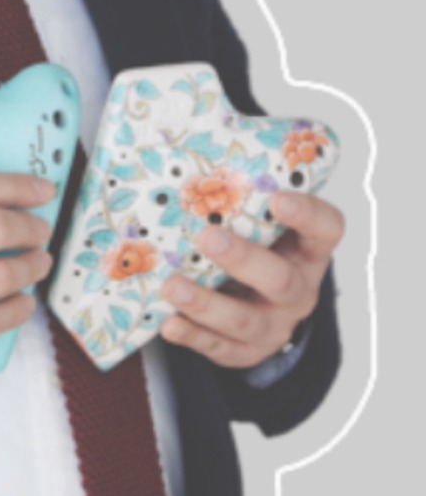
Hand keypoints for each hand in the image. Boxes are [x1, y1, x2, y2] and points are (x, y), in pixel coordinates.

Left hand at [158, 189, 344, 368]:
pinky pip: (220, 348)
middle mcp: (299, 289)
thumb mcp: (259, 222)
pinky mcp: (246, 351)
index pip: (327, 229)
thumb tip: (190, 144)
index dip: (308, 214)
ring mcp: (274, 324)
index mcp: (309, 250)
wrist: (253, 303)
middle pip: (281, 280)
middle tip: (208, 237)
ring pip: (245, 320)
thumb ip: (242, 195)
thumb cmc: (252, 246)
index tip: (279, 198)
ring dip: (206, 303)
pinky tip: (169, 324)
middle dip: (243, 259)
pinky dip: (192, 336)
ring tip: (172, 286)